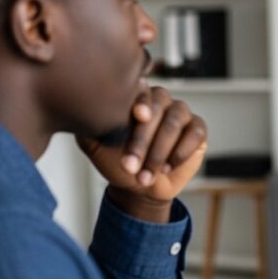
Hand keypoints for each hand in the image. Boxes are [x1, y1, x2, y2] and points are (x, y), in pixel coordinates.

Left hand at [78, 86, 207, 221]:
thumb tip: (79, 107)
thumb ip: (89, 125)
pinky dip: (181, 152)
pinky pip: (196, 133)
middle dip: (144, 140)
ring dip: (160, 152)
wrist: (138, 187)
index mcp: (136, 98)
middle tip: (130, 165)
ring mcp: (181, 113)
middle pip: (158, 109)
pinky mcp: (198, 129)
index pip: (141, 90)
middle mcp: (160, 101)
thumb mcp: (95, 145)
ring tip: (146, 175)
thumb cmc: (116, 161)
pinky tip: (167, 167)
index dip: (142, 101)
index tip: (138, 116)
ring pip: (175, 123)